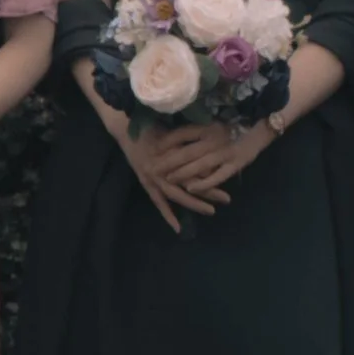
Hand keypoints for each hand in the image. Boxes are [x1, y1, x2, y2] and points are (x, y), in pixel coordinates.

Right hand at [113, 119, 230, 232]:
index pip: (195, 167)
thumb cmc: (151, 127)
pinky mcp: (146, 183)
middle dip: (208, 192)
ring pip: (175, 195)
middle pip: (188, 184)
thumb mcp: (172, 130)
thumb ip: (189, 139)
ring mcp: (152, 178)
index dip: (211, 173)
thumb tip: (213, 144)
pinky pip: (158, 201)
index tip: (228, 175)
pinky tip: (178, 227)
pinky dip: (167, 214)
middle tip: (227, 199)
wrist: (125, 130)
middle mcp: (162, 169)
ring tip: (211, 211)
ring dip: (193, 204)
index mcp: (170, 154)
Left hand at [154, 119, 269, 197]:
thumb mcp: (212, 122)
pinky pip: (218, 176)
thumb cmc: (233, 124)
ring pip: (199, 165)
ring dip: (182, 174)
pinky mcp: (236, 164)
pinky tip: (191, 189)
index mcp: (207, 126)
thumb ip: (195, 129)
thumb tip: (168, 134)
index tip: (152, 148)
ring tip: (167, 179)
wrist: (263, 125)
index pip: (181, 133)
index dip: (165, 141)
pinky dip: (204, 183)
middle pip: (186, 151)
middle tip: (152, 168)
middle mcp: (215, 138)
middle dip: (167, 162)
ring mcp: (226, 152)